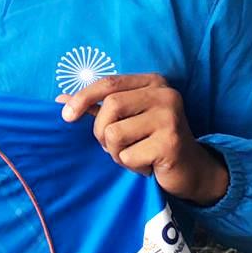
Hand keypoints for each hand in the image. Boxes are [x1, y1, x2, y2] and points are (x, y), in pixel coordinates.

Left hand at [58, 73, 227, 205]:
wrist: (190, 169)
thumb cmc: (152, 141)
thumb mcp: (127, 119)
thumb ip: (97, 107)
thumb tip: (60, 99)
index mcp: (152, 82)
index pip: (109, 83)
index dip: (83, 98)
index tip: (65, 116)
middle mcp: (165, 95)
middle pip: (110, 107)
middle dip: (101, 132)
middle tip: (112, 146)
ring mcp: (170, 117)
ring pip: (114, 134)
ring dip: (116, 152)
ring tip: (135, 154)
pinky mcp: (171, 142)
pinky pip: (128, 156)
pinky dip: (131, 166)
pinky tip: (147, 165)